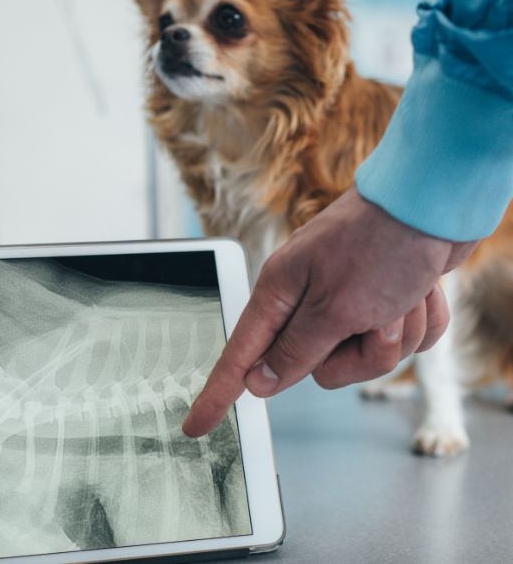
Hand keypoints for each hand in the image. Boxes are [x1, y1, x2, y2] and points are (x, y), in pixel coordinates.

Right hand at [183, 187, 474, 436]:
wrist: (435, 202)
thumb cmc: (380, 245)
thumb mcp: (335, 308)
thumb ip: (295, 351)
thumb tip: (258, 383)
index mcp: (280, 294)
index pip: (239, 357)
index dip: (217, 395)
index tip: (194, 428)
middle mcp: (308, 299)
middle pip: (320, 368)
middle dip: (361, 354)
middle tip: (376, 319)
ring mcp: (348, 300)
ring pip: (367, 357)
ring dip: (397, 333)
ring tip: (404, 297)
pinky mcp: (385, 300)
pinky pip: (402, 340)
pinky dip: (419, 322)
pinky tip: (421, 292)